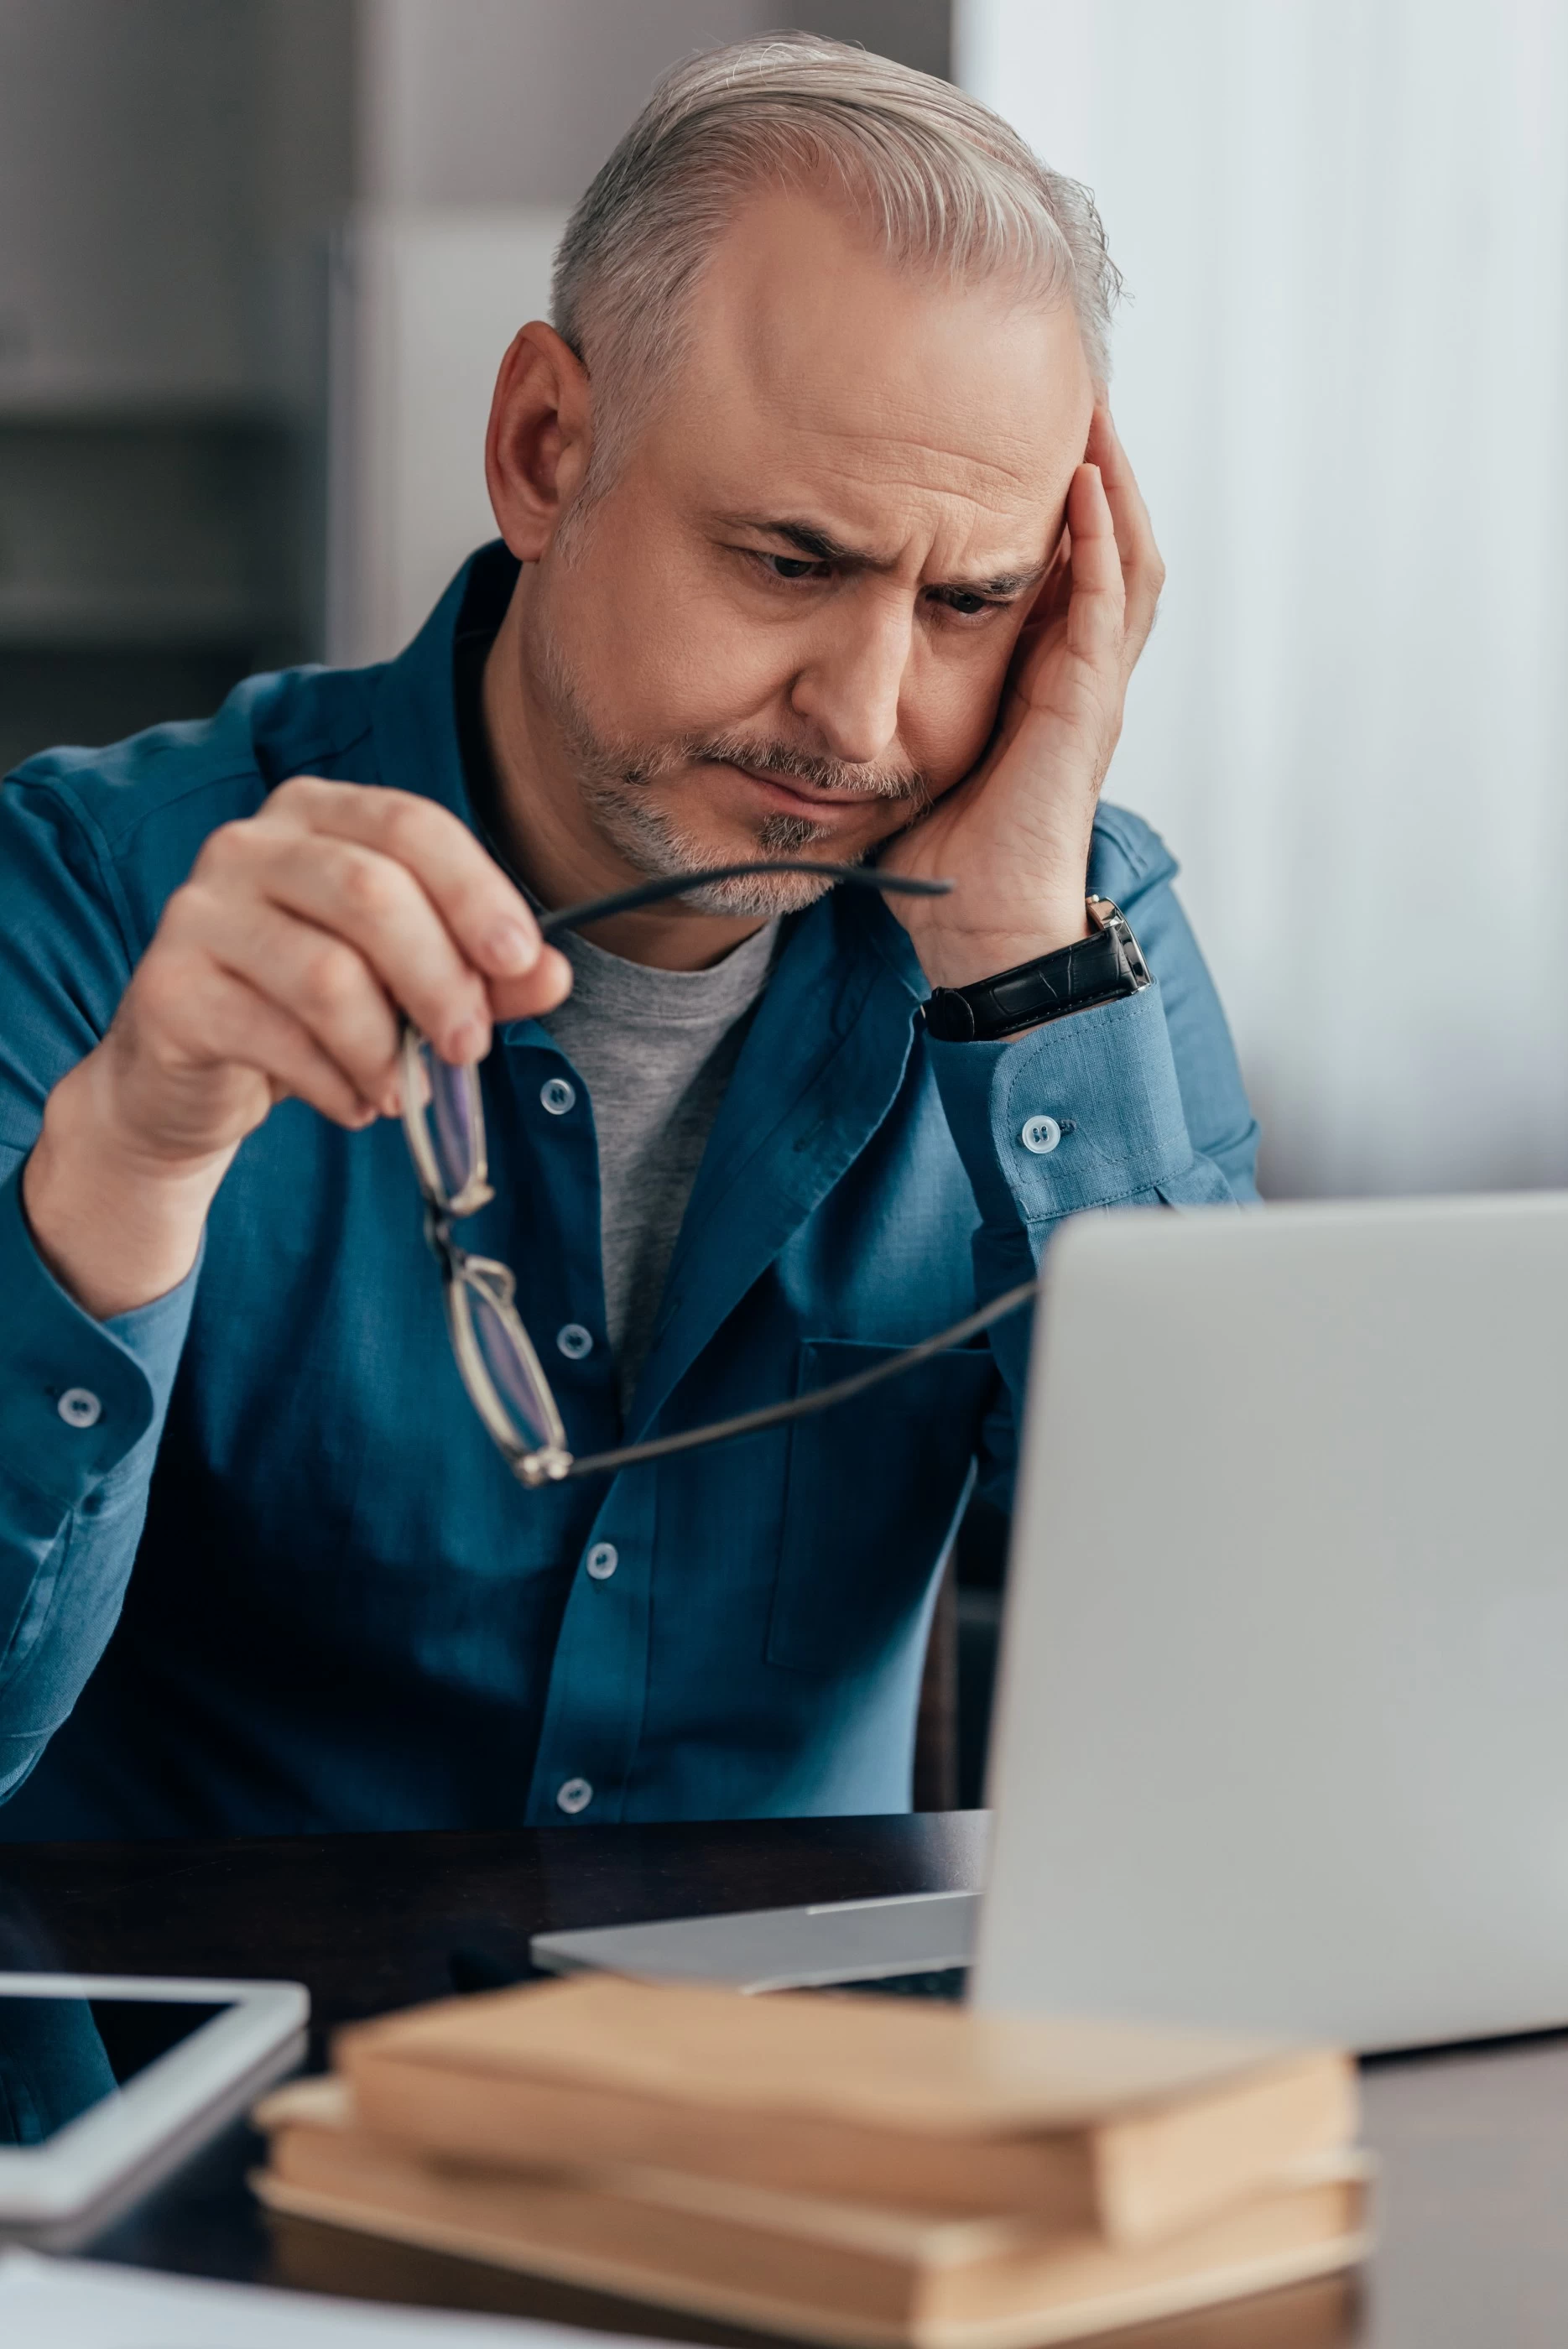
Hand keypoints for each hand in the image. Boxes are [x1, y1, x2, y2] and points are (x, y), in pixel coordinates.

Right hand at [24, 778, 571, 1316]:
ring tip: (403, 1089)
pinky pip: (277, 1038)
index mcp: (316, 815)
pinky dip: (335, 1084)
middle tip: (469, 1047)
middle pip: (370, 892)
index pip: (410, 825)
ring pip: (326, 974)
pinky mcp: (168, 988)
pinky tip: (353, 1103)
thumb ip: (481, 975)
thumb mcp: (405, 985)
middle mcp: (248, 845)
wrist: (193, 1079)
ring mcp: (198, 911)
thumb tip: (551, 975)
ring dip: (385, 1048)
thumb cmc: (310, 1011)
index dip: (475, 892)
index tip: (521, 961)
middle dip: (440, 979)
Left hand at [884, 407, 1164, 989]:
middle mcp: (1079, 671)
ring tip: (1088, 406)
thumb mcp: (912, 744)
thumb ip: (892, 687)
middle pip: (1109, 541)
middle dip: (1095, 461)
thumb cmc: (945, 853)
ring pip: (1126, 559)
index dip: (1051, 491)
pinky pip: (1107, 608)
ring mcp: (1092, 687)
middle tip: (1068, 383)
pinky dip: (1099, 543)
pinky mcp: (1087, 708)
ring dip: (1111, 480)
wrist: (981, 929)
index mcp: (1043, 675)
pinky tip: (1082, 484)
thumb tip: (819, 648)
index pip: (1063, 560)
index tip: (1013, 422)